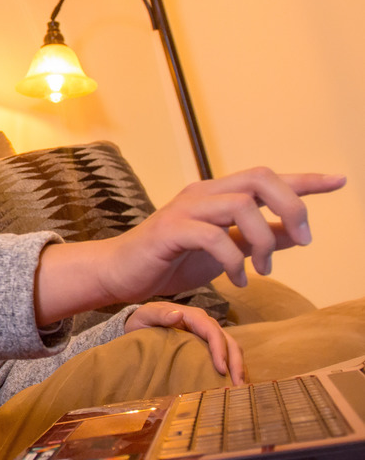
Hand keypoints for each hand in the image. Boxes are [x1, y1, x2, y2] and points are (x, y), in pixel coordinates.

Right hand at [100, 169, 344, 300]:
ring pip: (241, 206)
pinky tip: (237, 280)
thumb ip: (257, 240)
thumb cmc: (170, 261)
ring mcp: (185, 209)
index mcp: (217, 195)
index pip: (267, 178)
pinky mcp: (170, 230)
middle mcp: (203, 193)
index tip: (340, 182)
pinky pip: (214, 237)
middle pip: (260, 178)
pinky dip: (234, 261)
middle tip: (302, 241)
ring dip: (263, 240)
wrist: (119, 273)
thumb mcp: (225, 252)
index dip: (306, 180)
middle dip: (291, 206)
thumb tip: (296, 232)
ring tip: (263, 269)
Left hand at [124, 301, 244, 384]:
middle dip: (236, 363)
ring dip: (238, 368)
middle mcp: (206, 324)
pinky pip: (226, 356)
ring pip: (232, 349)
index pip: (213, 332)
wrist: (141, 324)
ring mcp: (209, 335)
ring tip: (239, 389)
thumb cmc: (142, 320)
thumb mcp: (145, 315)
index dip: (220, 350)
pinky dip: (232, 369)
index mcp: (193, 316)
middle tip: (238, 386)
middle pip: (229, 342)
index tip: (221, 370)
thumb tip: (178, 315)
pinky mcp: (208, 346)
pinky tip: (232, 385)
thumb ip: (159, 315)